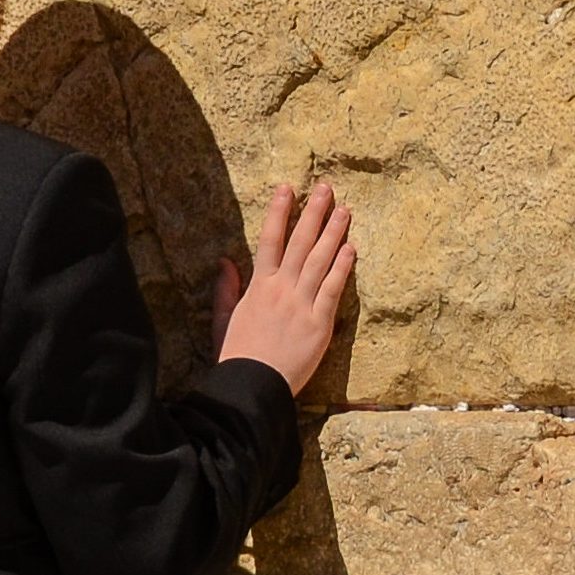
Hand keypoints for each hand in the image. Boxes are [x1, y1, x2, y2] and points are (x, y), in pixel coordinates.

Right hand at [211, 178, 357, 394]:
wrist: (253, 385)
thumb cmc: (236, 356)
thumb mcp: (223, 320)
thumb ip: (226, 289)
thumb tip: (225, 261)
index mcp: (257, 287)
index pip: (269, 240)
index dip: (279, 213)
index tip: (287, 189)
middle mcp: (281, 289)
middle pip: (300, 243)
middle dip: (313, 213)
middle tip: (325, 189)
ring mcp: (302, 304)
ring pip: (320, 260)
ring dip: (333, 233)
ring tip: (344, 210)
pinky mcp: (320, 323)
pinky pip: (333, 288)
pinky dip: (342, 267)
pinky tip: (351, 247)